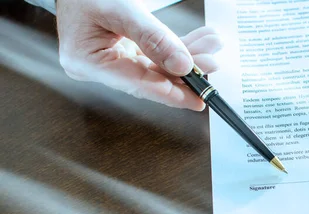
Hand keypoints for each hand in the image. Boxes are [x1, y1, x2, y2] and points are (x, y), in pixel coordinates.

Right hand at [56, 0, 222, 110]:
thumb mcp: (120, 9)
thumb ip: (152, 37)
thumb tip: (182, 65)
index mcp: (87, 62)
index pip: (137, 84)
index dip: (171, 94)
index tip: (197, 100)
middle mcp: (100, 66)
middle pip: (152, 77)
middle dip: (186, 70)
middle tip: (211, 64)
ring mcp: (113, 59)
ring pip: (158, 66)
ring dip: (187, 56)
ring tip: (210, 47)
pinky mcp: (124, 50)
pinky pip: (156, 54)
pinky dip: (178, 47)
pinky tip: (199, 41)